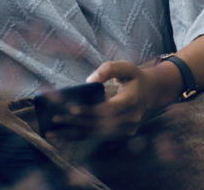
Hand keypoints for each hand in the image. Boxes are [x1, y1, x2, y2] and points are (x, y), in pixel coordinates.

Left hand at [51, 60, 179, 139]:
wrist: (151, 94)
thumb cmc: (134, 78)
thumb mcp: (126, 67)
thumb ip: (109, 69)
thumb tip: (90, 81)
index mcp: (132, 101)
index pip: (109, 110)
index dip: (90, 111)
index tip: (72, 108)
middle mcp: (130, 119)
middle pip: (99, 124)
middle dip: (76, 122)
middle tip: (55, 118)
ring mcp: (125, 130)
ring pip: (96, 134)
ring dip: (73, 134)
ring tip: (52, 132)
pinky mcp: (119, 135)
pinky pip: (97, 138)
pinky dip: (79, 137)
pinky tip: (62, 138)